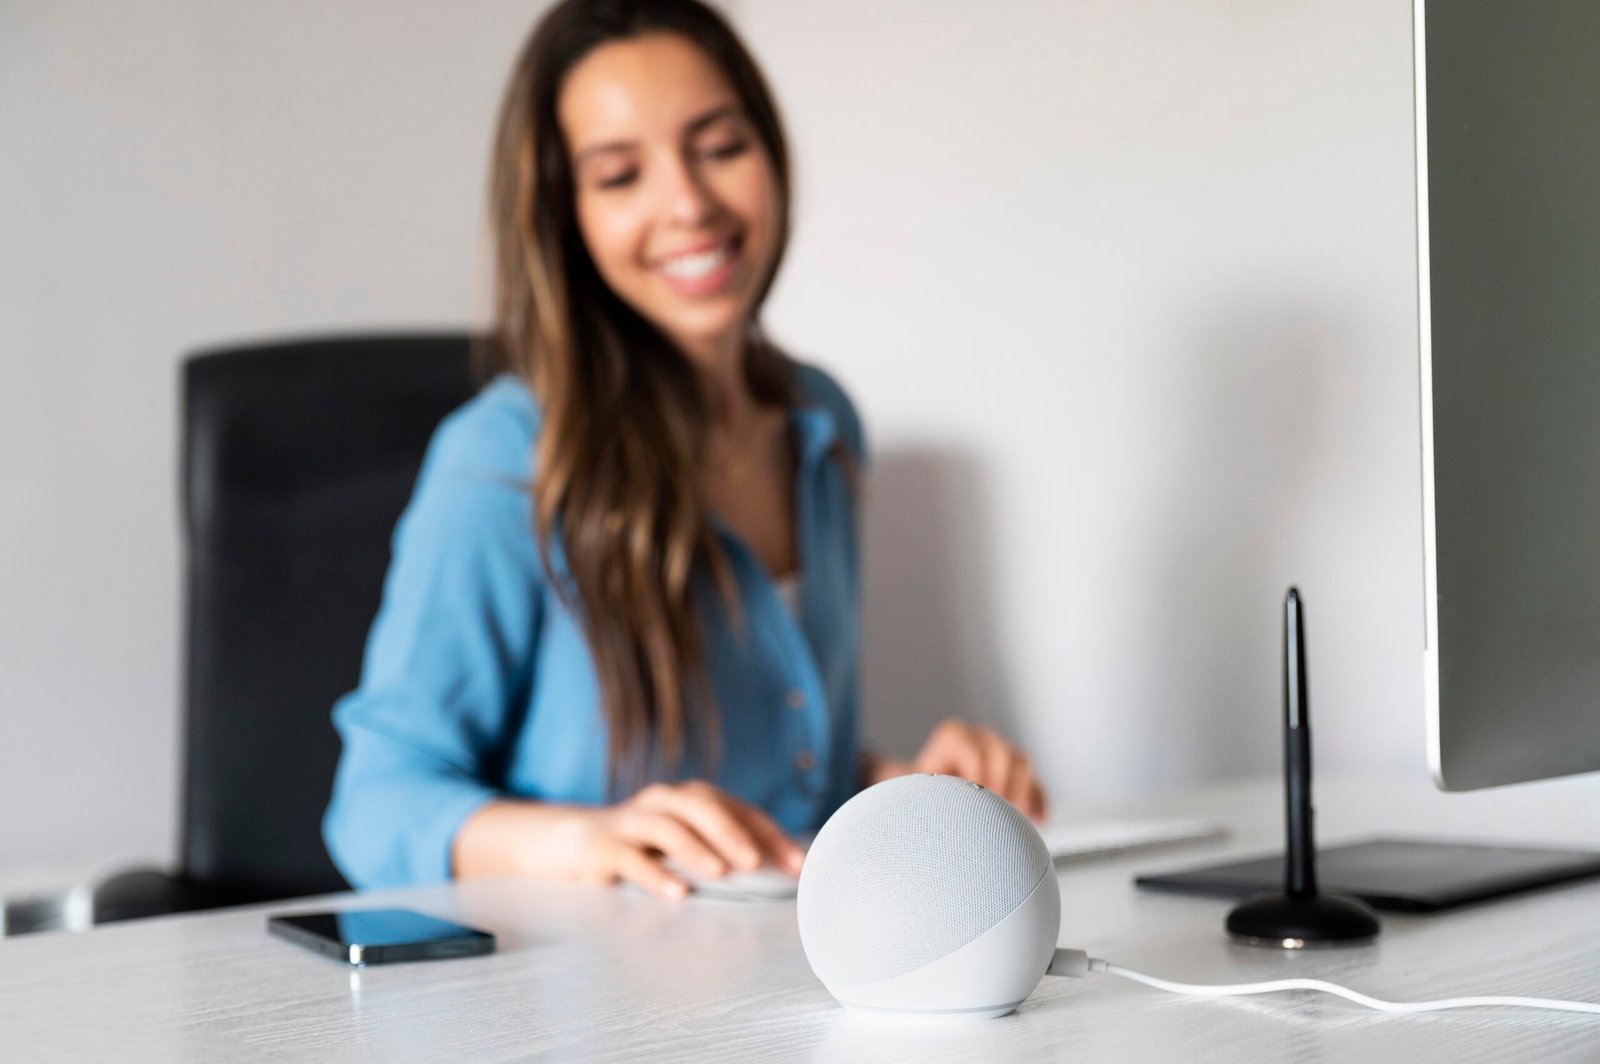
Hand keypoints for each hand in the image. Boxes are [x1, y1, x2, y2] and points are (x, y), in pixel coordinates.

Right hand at [576, 781, 805, 898]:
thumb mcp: (687, 841)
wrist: (577, 840)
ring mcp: (632, 821)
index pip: (738, 810)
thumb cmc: (647, 845)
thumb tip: (778, 874)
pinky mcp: (604, 847)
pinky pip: (631, 858)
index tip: (796, 864)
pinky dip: (655, 875)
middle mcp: (664, 802)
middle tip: (757, 862)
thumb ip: (725, 851)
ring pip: (667, 826)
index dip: (769, 835)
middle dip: (732, 833)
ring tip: (721, 873)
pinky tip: (677, 893)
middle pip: (701, 807)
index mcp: (691, 798)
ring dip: (696, 848)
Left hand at [865, 719, 1047, 821]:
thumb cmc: (919, 788)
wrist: (925, 788)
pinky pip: (1035, 782)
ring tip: (1020, 818)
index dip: (978, 776)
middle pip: (1004, 753)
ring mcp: (1001, 750)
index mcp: (953, 736)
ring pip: (1023, 763)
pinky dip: (1038, 801)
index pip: (974, 751)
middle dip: (1004, 783)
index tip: (977, 799)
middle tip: (1001, 811)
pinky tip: (1040, 820)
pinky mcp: (1017, 771)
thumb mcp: (918, 785)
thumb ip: (926, 791)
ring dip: (1025, 791)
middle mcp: (981, 737)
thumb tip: (931, 810)